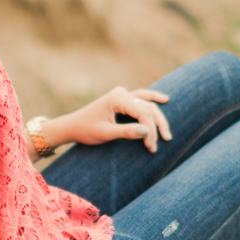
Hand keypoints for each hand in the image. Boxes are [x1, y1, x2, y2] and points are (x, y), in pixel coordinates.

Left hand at [54, 86, 171, 152]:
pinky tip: (164, 100)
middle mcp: (121, 93)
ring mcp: (122, 94)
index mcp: (117, 98)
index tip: (149, 146)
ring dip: (158, 118)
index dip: (150, 130)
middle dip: (155, 128)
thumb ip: (126, 132)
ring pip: (147, 104)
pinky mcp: (122, 98)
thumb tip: (147, 133)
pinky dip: (152, 100)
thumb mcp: (105, 133)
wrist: (72, 125)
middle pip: (148, 108)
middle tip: (158, 145)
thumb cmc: (86, 130)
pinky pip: (142, 98)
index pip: (143, 113)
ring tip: (167, 133)